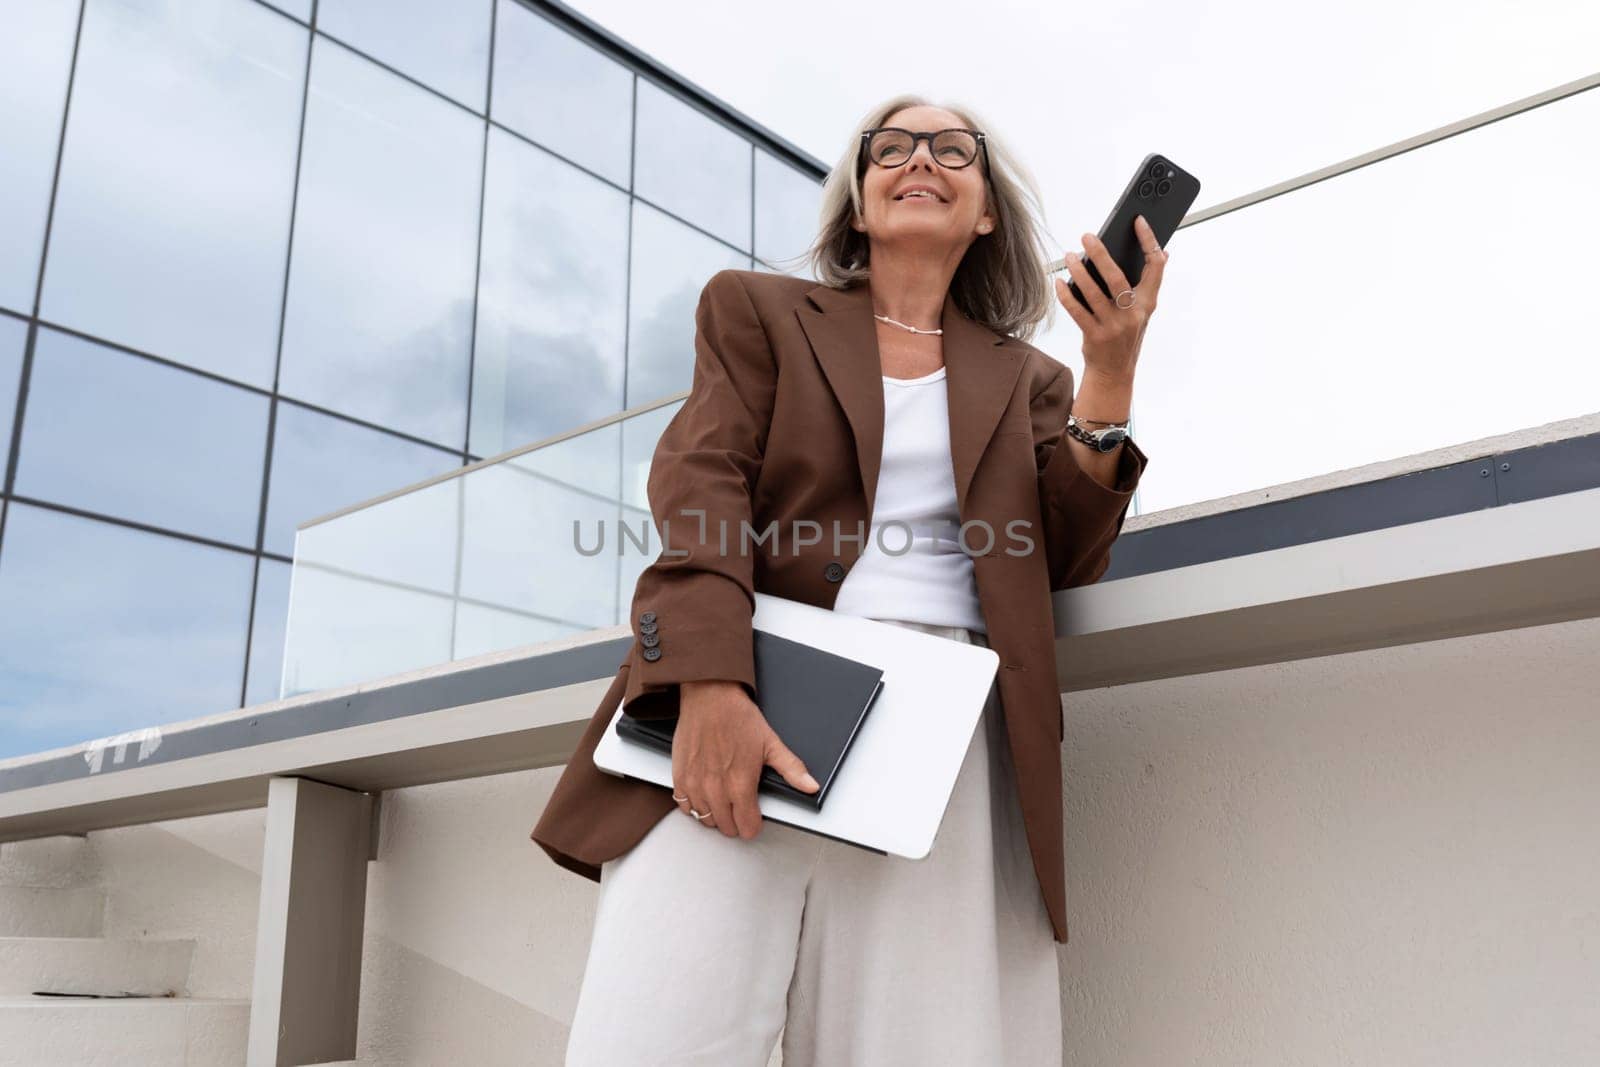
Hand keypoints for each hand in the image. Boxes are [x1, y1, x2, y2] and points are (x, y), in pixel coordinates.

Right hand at [672, 680, 819, 837]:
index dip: (754, 825)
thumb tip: (809, 785)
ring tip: (723, 802)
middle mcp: (717, 788)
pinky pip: (685, 805)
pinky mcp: (680, 776)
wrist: (710, 697)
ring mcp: (696, 783)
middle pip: (727, 827)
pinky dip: (694, 805)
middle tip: (740, 808)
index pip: (747, 827)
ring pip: (705, 819)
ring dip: (715, 815)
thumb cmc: (737, 716)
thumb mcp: (771, 742)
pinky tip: (703, 795)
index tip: (754, 817)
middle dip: (736, 822)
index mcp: (741, 784)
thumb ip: (791, 769)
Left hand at [1053, 214, 1168, 384]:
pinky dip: (1066, 295)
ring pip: (1093, 293)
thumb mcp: (1143, 312)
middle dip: (1101, 254)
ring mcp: (1114, 326)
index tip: (1138, 221)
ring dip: (1079, 272)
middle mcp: (1133, 314)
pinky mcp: (1095, 336)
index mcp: (1148, 303)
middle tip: (1087, 237)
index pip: (1155, 266)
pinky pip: (1077, 311)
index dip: (1149, 241)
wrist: (1114, 372)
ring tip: (1069, 256)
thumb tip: (1163, 254)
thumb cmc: (1126, 336)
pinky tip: (1059, 282)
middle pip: (1117, 277)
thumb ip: (1148, 285)